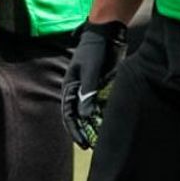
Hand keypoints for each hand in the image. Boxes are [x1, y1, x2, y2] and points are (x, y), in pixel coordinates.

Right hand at [61, 20, 127, 149]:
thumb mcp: (90, 70)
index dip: (74, 130)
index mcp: (70, 87)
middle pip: (79, 116)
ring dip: (95, 125)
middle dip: (84, 132)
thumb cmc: (94, 49)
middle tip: (91, 147)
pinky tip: (110, 125)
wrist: (108, 33)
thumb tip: (84, 116)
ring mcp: (91, 89)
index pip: (69, 114)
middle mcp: (79, 91)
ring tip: (101, 140)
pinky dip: (104, 115)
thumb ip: (88, 91)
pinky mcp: (103, 86)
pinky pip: (102, 104)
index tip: (82, 143)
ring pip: (91, 112)